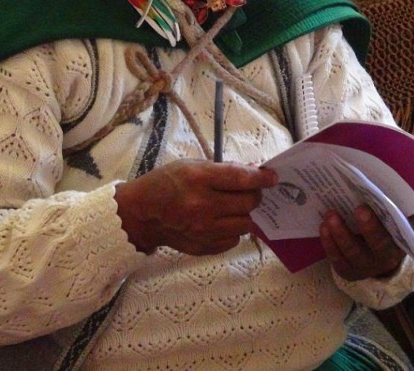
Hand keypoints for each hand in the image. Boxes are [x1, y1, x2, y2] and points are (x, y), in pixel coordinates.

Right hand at [114, 160, 276, 255]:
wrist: (141, 215)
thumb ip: (222, 170)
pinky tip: (223, 221)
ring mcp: (204, 230)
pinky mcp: (204, 247)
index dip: (261, 178)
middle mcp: (203, 206)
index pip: (240, 179)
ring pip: (245, 224)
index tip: (272, 177)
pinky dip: (233, 230)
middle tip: (251, 191)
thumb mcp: (191, 166)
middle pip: (248, 203)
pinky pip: (233, 240)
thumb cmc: (166, 184)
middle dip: (256, 195)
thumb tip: (253, 171)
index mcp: (198, 179)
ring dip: (246, 214)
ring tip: (236, 207)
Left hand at [319, 206, 407, 281]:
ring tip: (330, 215)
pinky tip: (323, 227)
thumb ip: (394, 206)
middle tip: (353, 208)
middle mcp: (382, 259)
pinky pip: (337, 258)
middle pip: (373, 246)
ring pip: (351, 252)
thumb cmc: (388, 228)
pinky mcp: (347, 270)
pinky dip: (329, 242)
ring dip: (340, 233)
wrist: (380, 255)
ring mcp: (363, 267)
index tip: (363, 207)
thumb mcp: (397, 219)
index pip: (391, 234)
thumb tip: (384, 185)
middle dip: (364, 227)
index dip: (376, 224)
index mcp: (398, 245)